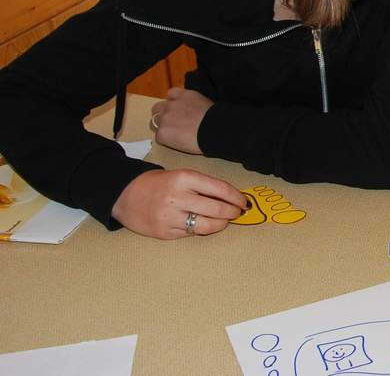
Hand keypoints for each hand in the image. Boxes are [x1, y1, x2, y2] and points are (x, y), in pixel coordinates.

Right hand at [111, 169, 247, 238]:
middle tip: (237, 213)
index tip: (244, 202)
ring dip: (221, 224)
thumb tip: (232, 199)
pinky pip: (191, 233)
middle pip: (217, 209)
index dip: (236, 197)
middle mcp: (177, 197)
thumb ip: (204, 186)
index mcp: (184, 178)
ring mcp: (170, 217)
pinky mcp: (164, 233)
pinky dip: (200, 229)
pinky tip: (201, 224)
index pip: (220, 189)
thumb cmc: (159, 183)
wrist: (125, 195)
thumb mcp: (181, 176)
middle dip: (232, 213)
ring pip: (207, 226)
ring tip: (223, 221)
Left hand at [151, 88, 212, 154]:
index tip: (179, 110)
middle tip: (174, 124)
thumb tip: (194, 112)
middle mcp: (171, 104)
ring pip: (155, 123)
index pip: (170, 94)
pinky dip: (167, 140)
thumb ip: (193, 104)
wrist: (214, 130)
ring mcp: (165, 118)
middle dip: (164, 115)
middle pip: (158, 108)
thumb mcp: (205, 103)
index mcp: (183, 95)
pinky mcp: (162, 133)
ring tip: (175, 135)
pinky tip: (178, 142)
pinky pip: (160, 137)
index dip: (173, 103)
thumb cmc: (217, 119)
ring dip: (163, 127)